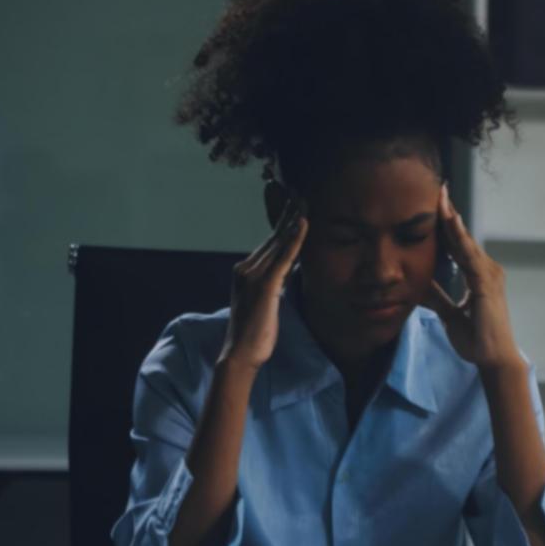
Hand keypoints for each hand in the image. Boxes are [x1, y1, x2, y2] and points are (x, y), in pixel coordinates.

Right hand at [219, 198, 307, 370]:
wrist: (240, 353)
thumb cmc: (254, 334)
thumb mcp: (266, 303)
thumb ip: (274, 284)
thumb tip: (287, 271)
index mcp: (245, 272)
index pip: (269, 243)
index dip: (282, 223)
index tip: (293, 205)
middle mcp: (246, 269)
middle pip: (272, 236)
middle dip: (286, 213)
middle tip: (299, 192)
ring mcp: (253, 276)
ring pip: (278, 242)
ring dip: (292, 219)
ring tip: (304, 200)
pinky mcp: (265, 285)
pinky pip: (283, 256)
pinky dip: (294, 239)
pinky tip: (303, 223)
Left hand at [426, 185, 524, 370]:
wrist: (494, 359)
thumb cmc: (477, 339)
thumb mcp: (449, 315)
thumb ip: (437, 298)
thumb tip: (417, 286)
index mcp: (479, 275)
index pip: (459, 245)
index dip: (447, 225)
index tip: (436, 204)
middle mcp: (487, 270)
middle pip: (463, 237)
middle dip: (450, 213)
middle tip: (438, 188)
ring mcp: (489, 275)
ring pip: (466, 242)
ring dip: (453, 220)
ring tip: (441, 198)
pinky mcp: (486, 283)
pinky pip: (470, 256)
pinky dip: (460, 238)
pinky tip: (451, 223)